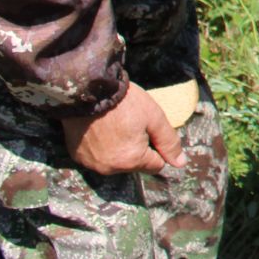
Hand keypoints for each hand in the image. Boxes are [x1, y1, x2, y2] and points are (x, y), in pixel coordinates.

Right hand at [61, 85, 186, 175]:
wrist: (89, 89)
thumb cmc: (125, 102)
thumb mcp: (155, 118)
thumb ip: (169, 142)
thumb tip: (181, 163)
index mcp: (131, 160)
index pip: (156, 165)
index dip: (157, 147)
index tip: (148, 129)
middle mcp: (110, 168)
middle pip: (135, 165)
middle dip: (138, 149)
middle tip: (130, 124)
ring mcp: (91, 163)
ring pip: (115, 162)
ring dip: (119, 149)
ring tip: (115, 125)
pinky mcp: (77, 156)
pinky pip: (97, 157)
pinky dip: (101, 147)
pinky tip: (100, 129)